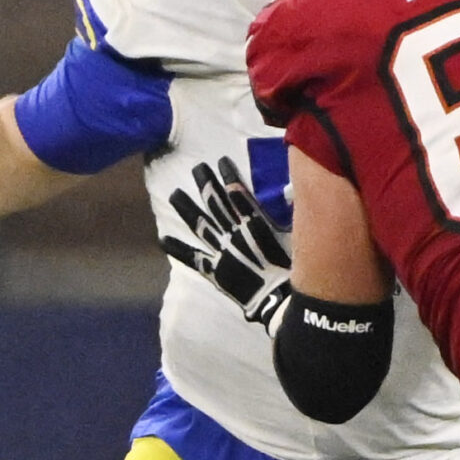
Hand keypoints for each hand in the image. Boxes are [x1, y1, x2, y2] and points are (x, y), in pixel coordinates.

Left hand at [159, 155, 291, 328]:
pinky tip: (162, 239)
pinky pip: (191, 257)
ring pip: (200, 224)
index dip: (229, 176)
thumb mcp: (297, 235)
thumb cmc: (294, 267)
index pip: (239, 194)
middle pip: (216, 204)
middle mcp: (234, 233)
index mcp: (256, 223)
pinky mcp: (213, 270)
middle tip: (197, 168)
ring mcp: (220, 251)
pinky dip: (176, 248)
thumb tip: (292, 196)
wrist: (280, 298)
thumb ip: (289, 216)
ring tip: (174, 194)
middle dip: (206, 184)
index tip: (221, 161)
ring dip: (187, 208)